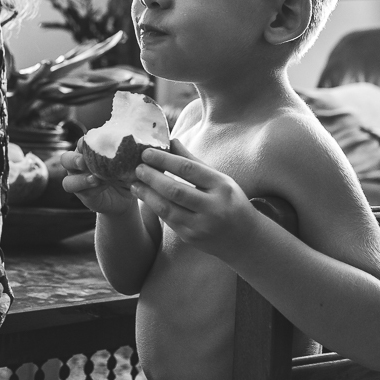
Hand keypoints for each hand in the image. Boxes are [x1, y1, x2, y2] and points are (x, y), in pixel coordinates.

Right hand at [60, 142, 136, 215]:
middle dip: (73, 159)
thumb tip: (138, 147)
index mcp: (87, 153)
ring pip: (68, 180)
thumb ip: (126, 156)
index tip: (94, 143)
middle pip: (65, 159)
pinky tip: (100, 185)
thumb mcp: (126, 164)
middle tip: (84, 161)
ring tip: (94, 178)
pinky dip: (89, 188)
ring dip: (80, 178)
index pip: (81, 144)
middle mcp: (79, 166)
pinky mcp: (83, 195)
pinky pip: (80, 192)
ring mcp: (78, 182)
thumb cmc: (125, 174)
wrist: (127, 198)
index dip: (84, 142)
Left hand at [130, 139, 256, 259]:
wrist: (245, 238)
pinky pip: (168, 221)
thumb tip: (171, 141)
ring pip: (168, 209)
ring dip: (147, 195)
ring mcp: (202, 226)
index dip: (164, 160)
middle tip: (137, 168)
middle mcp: (213, 207)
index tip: (146, 153)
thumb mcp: (219, 179)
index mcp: (222, 186)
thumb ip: (193, 161)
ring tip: (135, 184)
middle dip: (152, 178)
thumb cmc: (229, 201)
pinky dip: (155, 207)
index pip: (188, 169)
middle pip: (175, 190)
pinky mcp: (191, 238)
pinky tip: (146, 197)